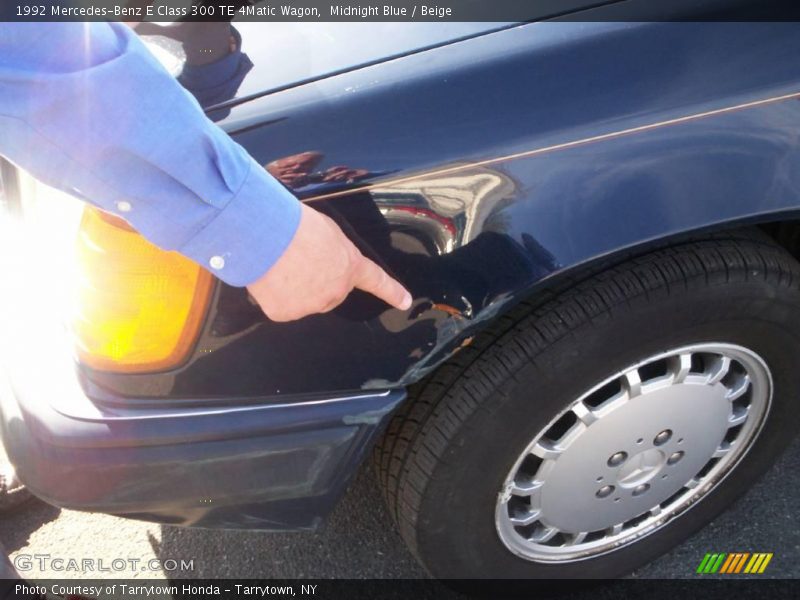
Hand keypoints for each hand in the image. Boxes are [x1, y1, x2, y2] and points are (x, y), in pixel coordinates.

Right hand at [247, 204, 411, 321]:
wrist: (267, 237)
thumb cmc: (296, 225)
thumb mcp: (328, 232)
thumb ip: (333, 252)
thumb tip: (320, 262)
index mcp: (350, 265)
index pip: (377, 280)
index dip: (392, 292)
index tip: (405, 302)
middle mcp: (336, 290)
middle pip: (328, 291)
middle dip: (315, 279)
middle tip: (297, 258)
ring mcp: (312, 305)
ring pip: (303, 299)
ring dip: (292, 285)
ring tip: (280, 263)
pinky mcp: (286, 312)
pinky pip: (281, 305)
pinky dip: (273, 293)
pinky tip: (269, 276)